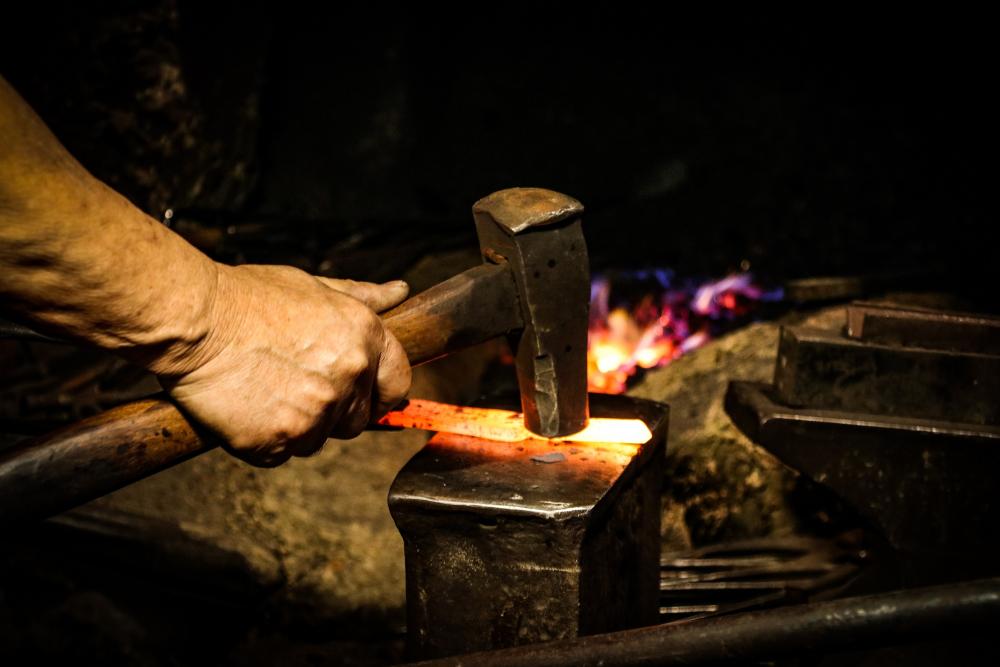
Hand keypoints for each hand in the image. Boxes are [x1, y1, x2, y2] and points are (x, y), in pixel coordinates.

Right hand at [158, 264, 411, 466]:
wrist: (194, 319)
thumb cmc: (247, 298)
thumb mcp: (312, 286)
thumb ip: (361, 297)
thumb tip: (399, 293)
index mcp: (364, 337)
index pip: (398, 383)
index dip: (379, 391)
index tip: (359, 393)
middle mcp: (349, 375)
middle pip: (358, 419)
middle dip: (333, 410)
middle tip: (293, 384)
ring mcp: (316, 412)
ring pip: (319, 439)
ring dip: (297, 426)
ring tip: (265, 390)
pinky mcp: (279, 440)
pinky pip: (282, 454)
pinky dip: (265, 440)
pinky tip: (247, 409)